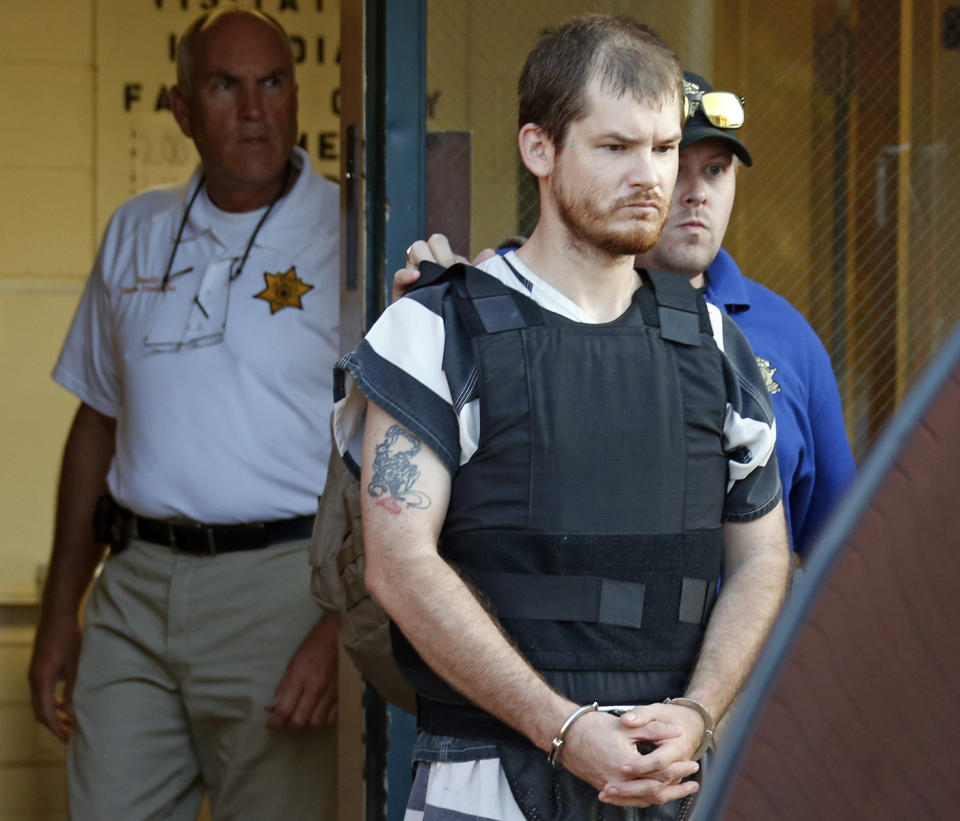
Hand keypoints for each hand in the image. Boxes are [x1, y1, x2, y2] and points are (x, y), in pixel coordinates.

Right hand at [29, 615, 80, 741]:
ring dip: (54, 715)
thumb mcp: (76, 665)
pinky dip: (53, 702)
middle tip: (70, 736)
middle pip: (40, 712)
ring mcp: (35, 674)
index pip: (46, 714)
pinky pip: (44, 693)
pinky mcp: (40, 669)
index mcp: (41, 681)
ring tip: (70, 724)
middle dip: (54, 726)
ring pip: (42, 703)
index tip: (68, 739)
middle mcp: (34, 680)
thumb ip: (73, 688)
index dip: (56, 729)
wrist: (57, 615)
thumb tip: (72, 712)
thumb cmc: (69, 637)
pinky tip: (67, 705)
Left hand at [265, 613, 338, 729]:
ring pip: (316, 723)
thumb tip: (270, 708)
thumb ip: (283, 687)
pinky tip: (318, 712)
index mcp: (301, 676)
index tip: (271, 724)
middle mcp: (317, 687)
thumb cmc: (313, 646)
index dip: (275, 722)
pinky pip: (332, 718)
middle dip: (289, 726)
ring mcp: (331, 692)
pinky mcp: (343, 693)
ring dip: (307, 724)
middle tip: (285, 722)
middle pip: (300, 721)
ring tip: (302, 715)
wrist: (339, 634)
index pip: (284, 709)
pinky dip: (323, 720)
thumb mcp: (293, 662)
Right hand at [391, 233, 494, 302]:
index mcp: (439, 263)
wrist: (441, 336)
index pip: (437, 242)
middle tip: (449, 275)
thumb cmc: (456, 309)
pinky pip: (399, 277)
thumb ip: (478, 271)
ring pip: (414, 252)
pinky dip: (406, 275)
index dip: (447, 253)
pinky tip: (415, 276)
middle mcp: (425, 266)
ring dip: (426, 262)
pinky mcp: (403, 294)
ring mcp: (413, 279)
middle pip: (427, 243)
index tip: (459, 270)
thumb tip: (489, 253)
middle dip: (440, 256)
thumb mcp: (468, 289)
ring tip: (438, 281)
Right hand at [549, 708, 693, 807]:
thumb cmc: (594, 727)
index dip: (679, 768)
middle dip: (677, 785)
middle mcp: (620, 782)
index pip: (661, 771)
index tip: (693, 763)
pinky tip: (654, 795)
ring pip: (644, 799)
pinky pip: (631, 801)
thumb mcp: (627, 726)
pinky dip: (646, 798)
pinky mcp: (606, 790)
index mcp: (627, 765)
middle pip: (656, 790)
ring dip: (665, 796)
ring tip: (681, 791)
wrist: (567, 735)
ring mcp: (612, 788)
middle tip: (694, 781)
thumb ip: (654, 730)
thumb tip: (677, 732)